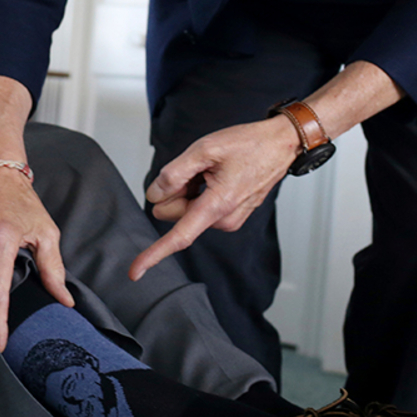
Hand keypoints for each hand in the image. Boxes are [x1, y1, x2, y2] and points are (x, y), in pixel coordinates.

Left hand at [129, 114, 299, 281]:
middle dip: (175, 192)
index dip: (154, 254)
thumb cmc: (249, 144)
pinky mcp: (230, 216)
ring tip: (210, 170)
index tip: (136, 272)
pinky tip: (215, 175)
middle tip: (195, 169)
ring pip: (186, 210)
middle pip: (174, 214)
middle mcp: (224, 220)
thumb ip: (174, 173)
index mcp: (217, 206)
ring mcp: (229, 219)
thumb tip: (154, 195)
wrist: (280, 144)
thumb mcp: (205, 148)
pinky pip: (200, 208)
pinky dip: (199, 191)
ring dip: (188, 189)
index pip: (179, 237)